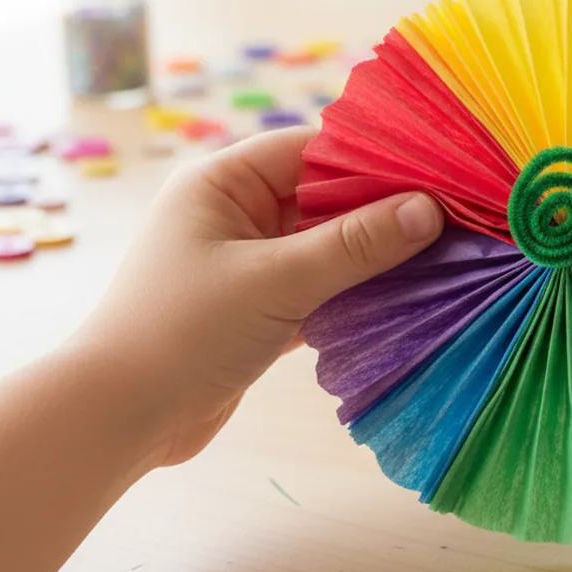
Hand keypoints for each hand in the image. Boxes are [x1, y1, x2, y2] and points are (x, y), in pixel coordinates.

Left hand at [75, 127, 442, 467]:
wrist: (120, 420)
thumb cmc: (184, 333)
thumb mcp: (277, 281)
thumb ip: (355, 245)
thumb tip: (429, 210)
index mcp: (223, 183)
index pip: (312, 150)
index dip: (373, 161)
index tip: (436, 176)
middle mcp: (234, 213)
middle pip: (325, 197)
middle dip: (382, 211)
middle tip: (451, 220)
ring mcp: (247, 262)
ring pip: (326, 245)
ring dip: (372, 256)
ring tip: (440, 258)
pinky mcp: (258, 307)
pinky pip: (319, 286)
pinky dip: (354, 292)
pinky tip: (403, 299)